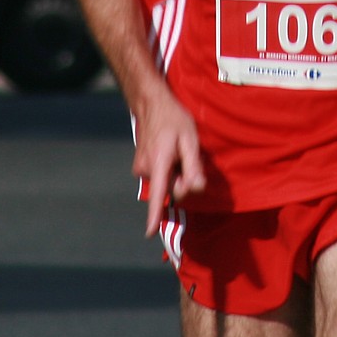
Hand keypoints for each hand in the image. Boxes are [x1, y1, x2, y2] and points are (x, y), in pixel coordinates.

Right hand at [130, 92, 206, 237]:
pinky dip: (166, 169)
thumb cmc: (173, 119)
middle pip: (169, 188)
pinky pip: (158, 176)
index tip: (149, 233)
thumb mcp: (189, 139)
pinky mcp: (139, 167)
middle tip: (186, 157)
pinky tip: (168, 152)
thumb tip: (197, 188)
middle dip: (182, 180)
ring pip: (164, 182)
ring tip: (176, 150)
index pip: (157, 194)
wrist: (150, 104)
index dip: (154, 215)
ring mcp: (140, 168)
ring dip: (174, 172)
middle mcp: (145, 169)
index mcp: (158, 163)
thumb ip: (193, 165)